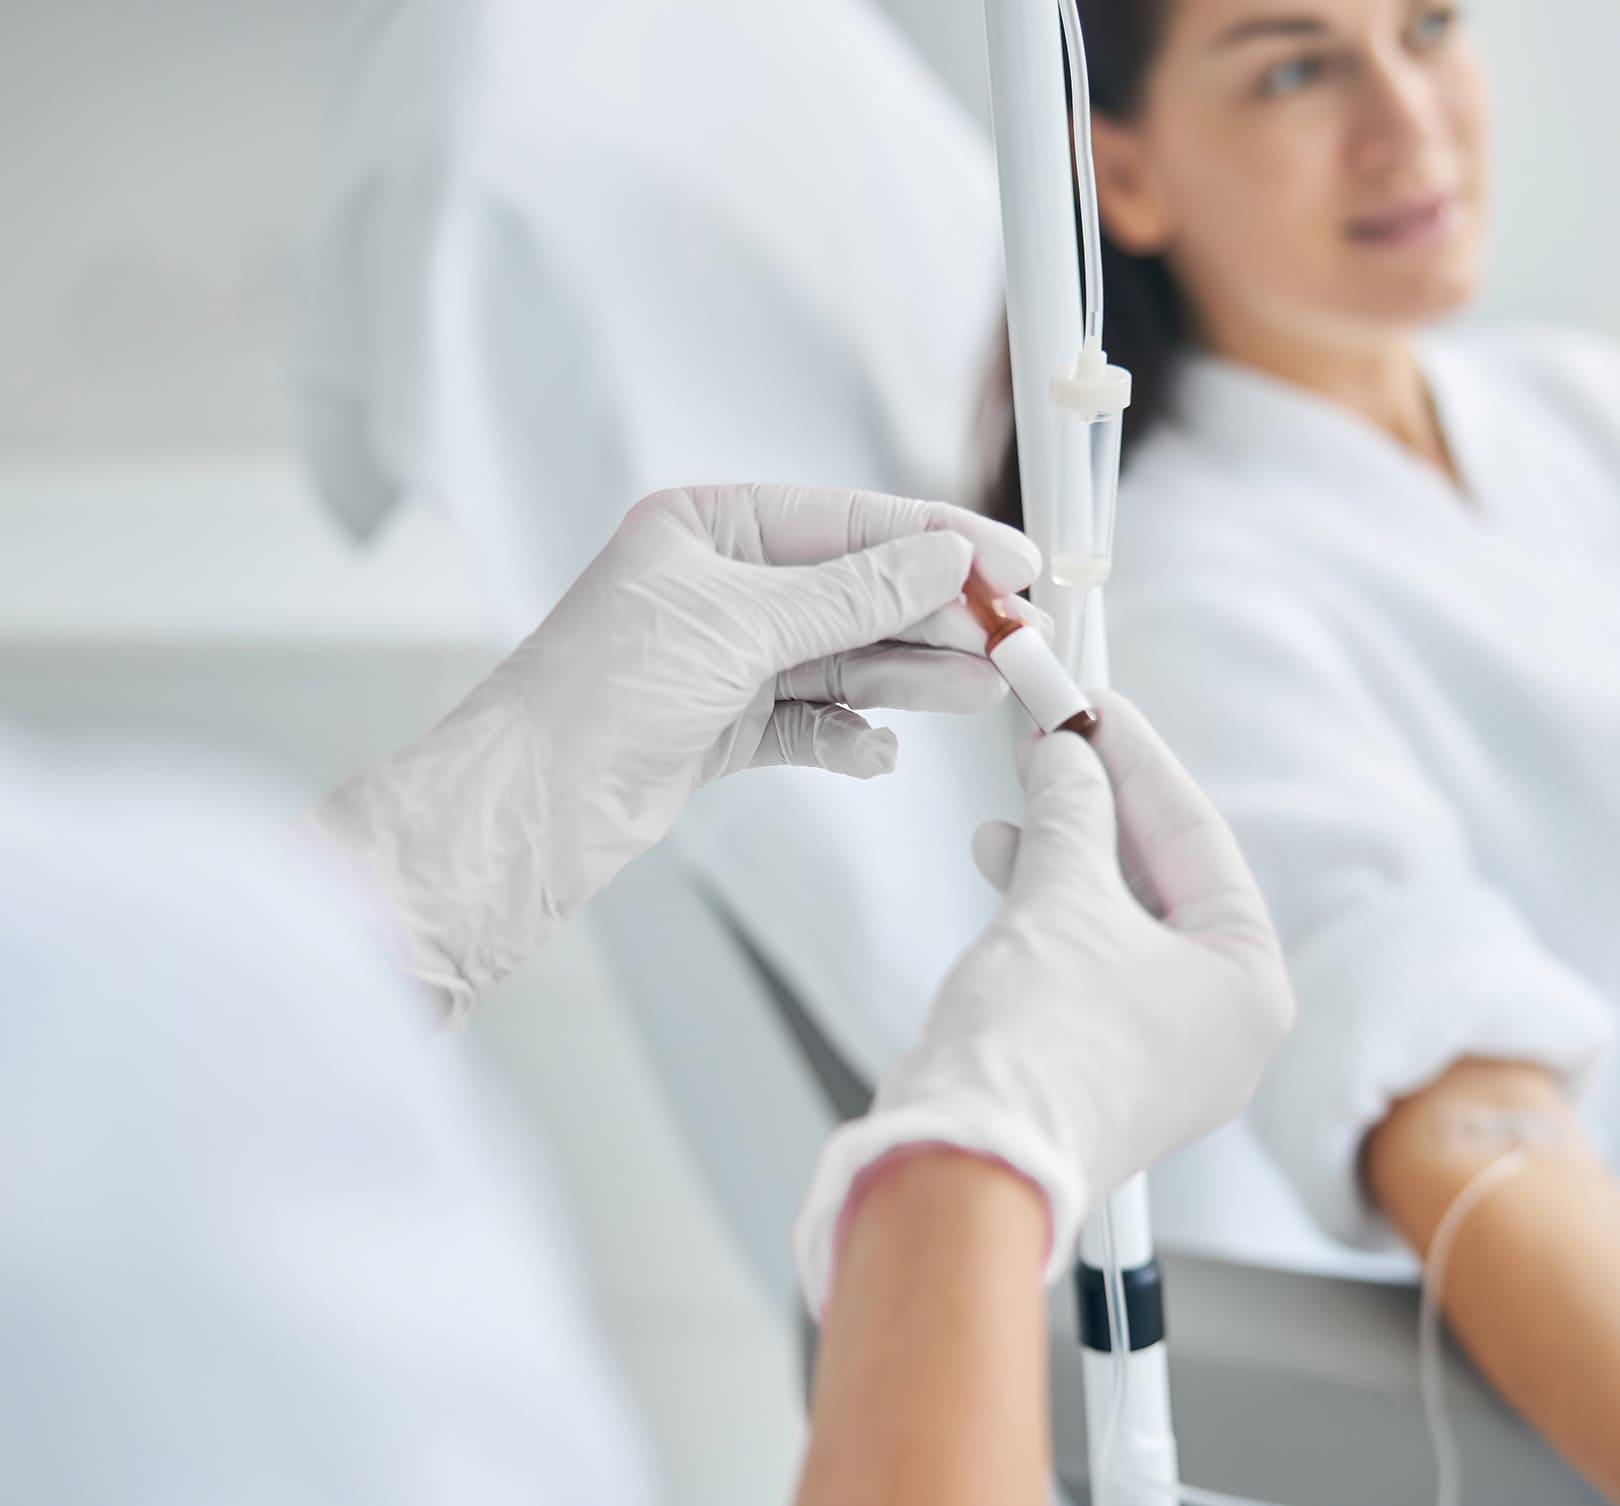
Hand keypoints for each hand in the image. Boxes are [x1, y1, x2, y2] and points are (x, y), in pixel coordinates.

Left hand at [314, 484, 1039, 1023]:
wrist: (535, 803)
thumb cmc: (604, 690)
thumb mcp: (742, 625)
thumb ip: (855, 594)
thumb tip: (945, 557)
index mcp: (709, 527)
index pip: (848, 522)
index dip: (937, 539)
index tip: (1013, 564)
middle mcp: (721, 586)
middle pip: (858, 593)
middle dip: (939, 617)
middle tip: (1018, 639)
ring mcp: (727, 659)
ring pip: (847, 661)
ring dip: (915, 678)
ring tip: (985, 691)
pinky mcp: (728, 726)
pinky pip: (815, 723)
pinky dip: (852, 737)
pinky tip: (881, 752)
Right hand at [794, 692, 1295, 1312]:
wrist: (967, 1160)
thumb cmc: (1040, 1046)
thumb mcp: (1062, 895)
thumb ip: (1070, 811)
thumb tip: (1068, 755)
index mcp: (1251, 987)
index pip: (1202, 840)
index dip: (1139, 760)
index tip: (1094, 703)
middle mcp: (1222, 1028)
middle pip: (1165, 880)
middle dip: (1099, 805)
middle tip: (1054, 736)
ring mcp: (1163, 1057)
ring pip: (1120, 922)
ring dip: (1063, 852)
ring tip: (1016, 798)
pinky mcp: (1102, 1071)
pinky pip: (1089, 965)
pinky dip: (1048, 911)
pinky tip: (1003, 860)